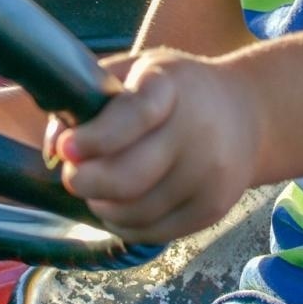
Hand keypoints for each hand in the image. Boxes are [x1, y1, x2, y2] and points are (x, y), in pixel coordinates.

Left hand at [45, 48, 260, 244]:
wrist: (248, 113)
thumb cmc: (176, 90)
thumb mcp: (137, 71)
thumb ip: (91, 97)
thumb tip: (54, 146)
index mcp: (170, 86)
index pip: (133, 116)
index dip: (95, 138)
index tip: (66, 149)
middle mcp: (197, 130)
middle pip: (129, 176)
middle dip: (86, 183)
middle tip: (72, 176)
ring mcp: (209, 173)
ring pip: (136, 211)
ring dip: (102, 207)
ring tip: (96, 191)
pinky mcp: (214, 207)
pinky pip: (155, 232)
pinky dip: (126, 225)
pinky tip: (120, 207)